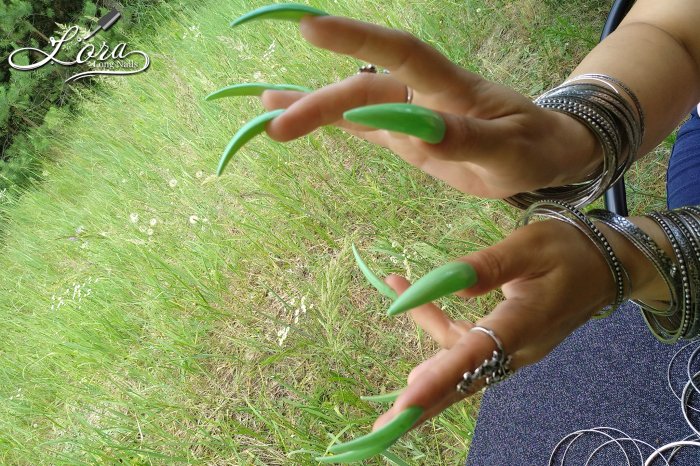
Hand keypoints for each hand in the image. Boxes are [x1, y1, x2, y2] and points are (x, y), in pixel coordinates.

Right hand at [260, 15, 600, 198]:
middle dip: (321, 101)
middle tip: (275, 121)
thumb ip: (467, 140)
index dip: (358, 40)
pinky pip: (361, 125)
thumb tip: (421, 132)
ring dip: (313, 106)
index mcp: (451, 88)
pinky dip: (329, 123)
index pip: (401, 53)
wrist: (541, 153)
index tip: (313, 30)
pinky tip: (295, 120)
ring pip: (355, 104)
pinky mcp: (404, 134)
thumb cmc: (532, 146)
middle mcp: (423, 93)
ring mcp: (410, 113)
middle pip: (365, 87)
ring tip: (266, 107)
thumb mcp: (510, 150)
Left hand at [372, 218, 622, 430]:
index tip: (405, 405)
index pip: (475, 356)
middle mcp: (517, 347)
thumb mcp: (530, 246)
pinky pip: (464, 342)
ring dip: (422, 366)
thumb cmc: (570, 251)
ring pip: (459, 364)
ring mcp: (512, 348)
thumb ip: (488, 266)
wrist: (608, 266)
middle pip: (462, 382)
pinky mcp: (506, 341)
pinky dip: (435, 323)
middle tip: (383, 430)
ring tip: (390, 339)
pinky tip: (409, 297)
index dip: (438, 380)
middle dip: (422, 405)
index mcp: (525, 323)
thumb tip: (446, 285)